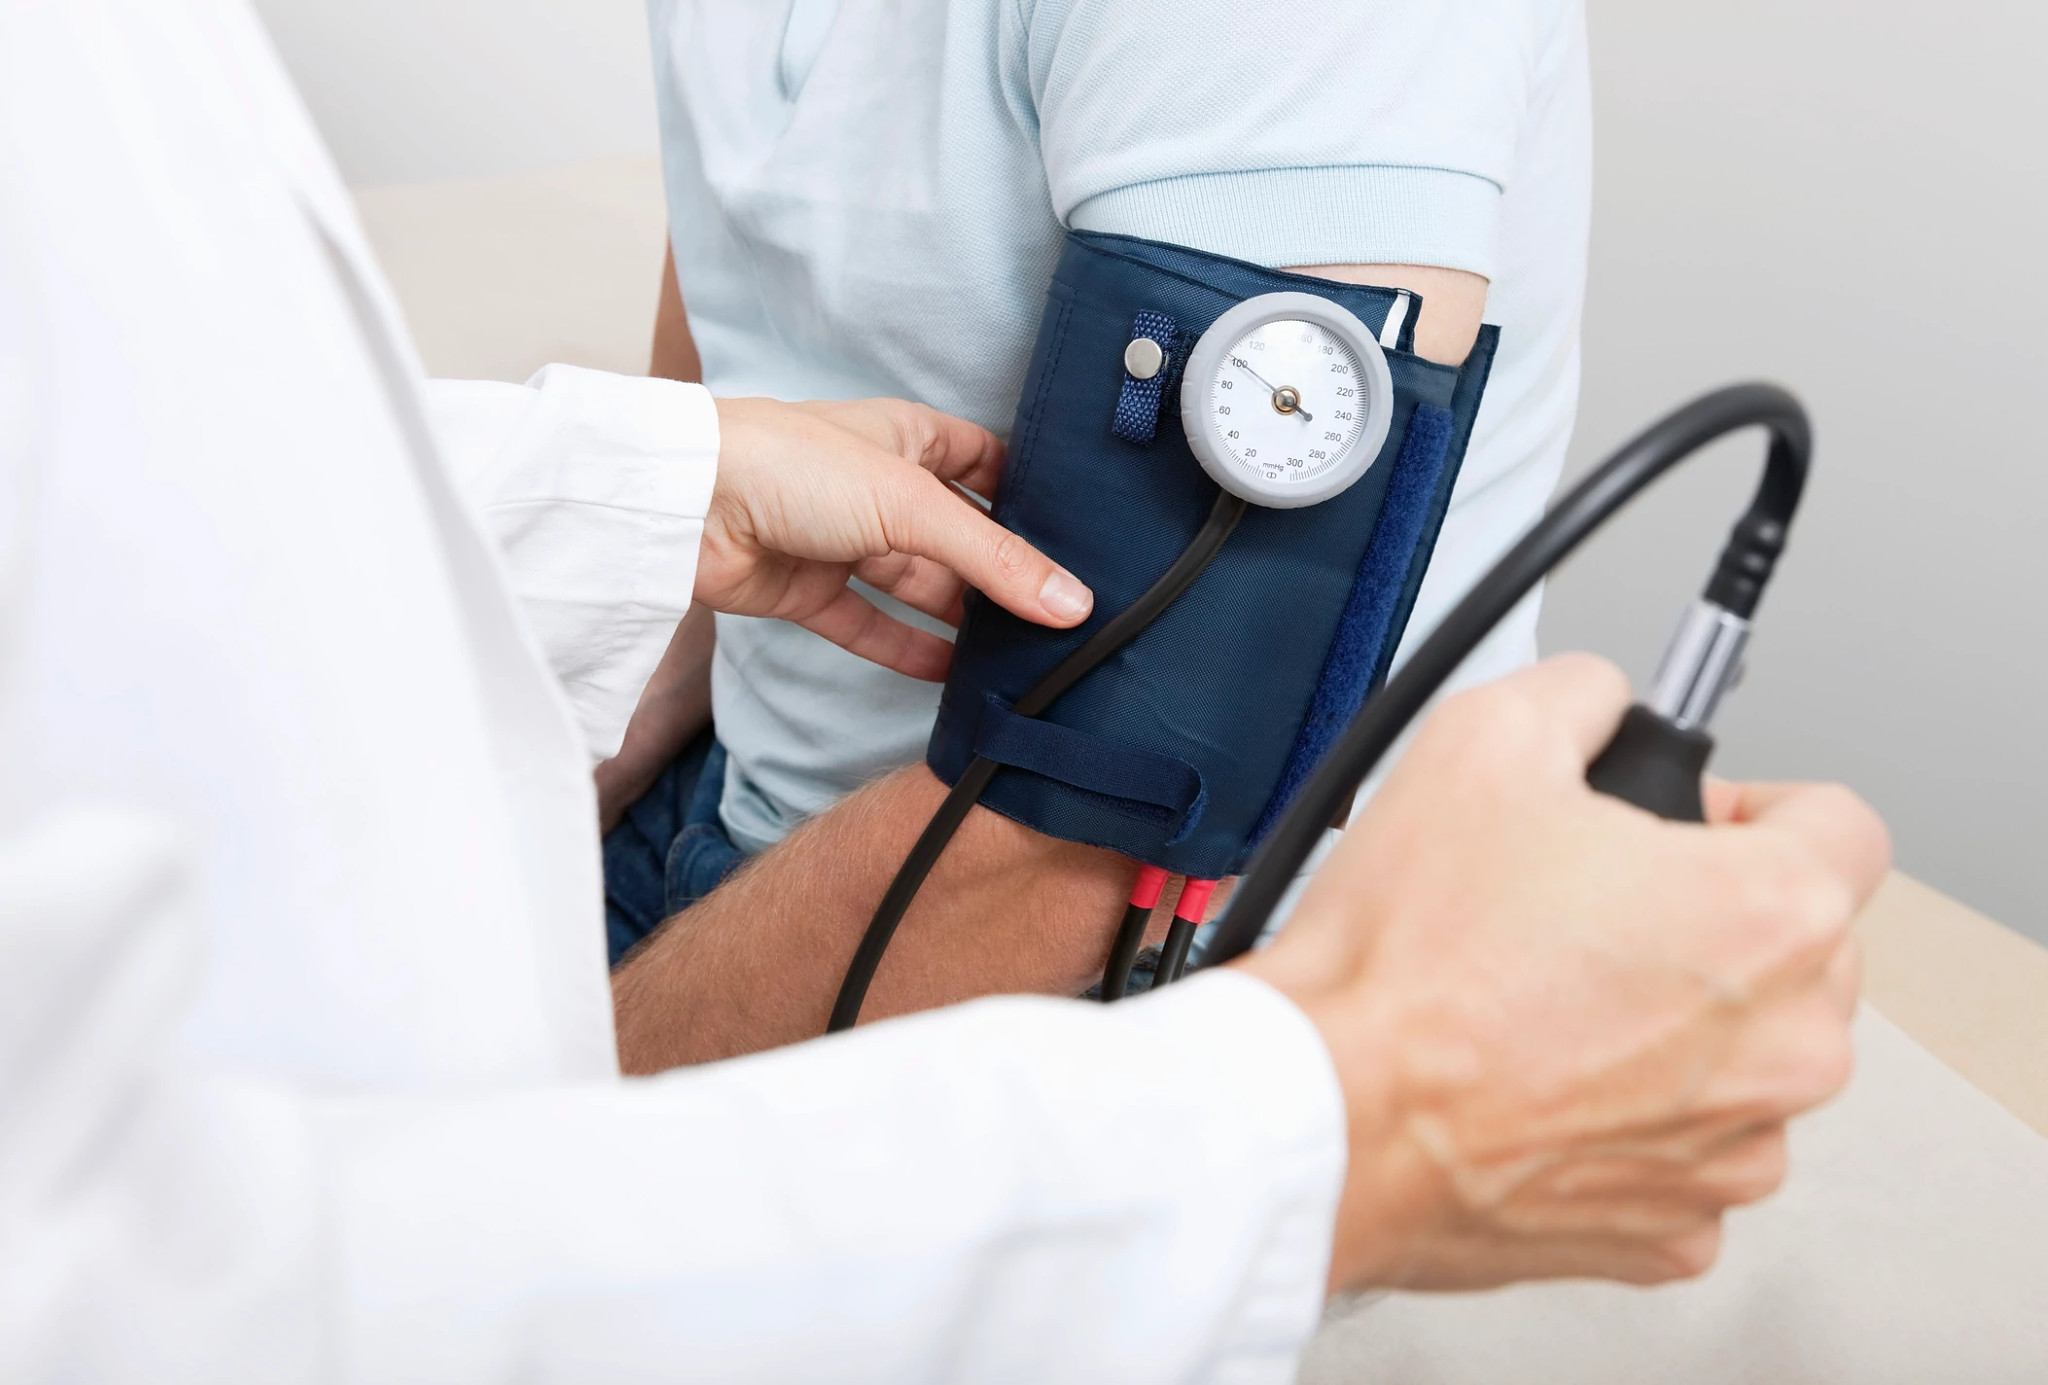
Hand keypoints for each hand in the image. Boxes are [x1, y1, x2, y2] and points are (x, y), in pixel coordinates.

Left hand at [697, 397, 1092, 679]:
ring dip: (960, 617)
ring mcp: (842, 539)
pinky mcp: (808, 589)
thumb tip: (1070, 603)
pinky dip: (907, 649)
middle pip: (956, 534)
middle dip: (999, 572)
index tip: (1078, 539)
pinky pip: (870, 625)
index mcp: (907, 437)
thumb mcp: (913, 504)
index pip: (985, 462)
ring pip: (916, 584)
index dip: (1026, 496)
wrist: (688, 505)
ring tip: (1018, 653)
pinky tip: (952, 675)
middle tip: (1058, 614)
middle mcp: (878, 486)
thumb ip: (994, 560)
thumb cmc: (791, 465)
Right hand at [1240, 654, 1888, 1292]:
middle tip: (1590, 906)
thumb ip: (1582, 692)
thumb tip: (1599, 702)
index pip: (1841, 826)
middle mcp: (1788, 1046)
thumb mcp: (1481, 738)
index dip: (1752, 807)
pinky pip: (1687, 1148)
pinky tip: (1541, 1078)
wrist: (1327, 1109)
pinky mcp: (1675, 1228)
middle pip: (1803, 948)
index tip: (1689, 825)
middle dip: (1714, 917)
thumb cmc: (1404, 959)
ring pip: (1746, 1056)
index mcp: (1770, 917)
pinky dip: (1631, 1117)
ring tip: (1550, 997)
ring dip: (1678, 1023)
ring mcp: (1736, 1150)